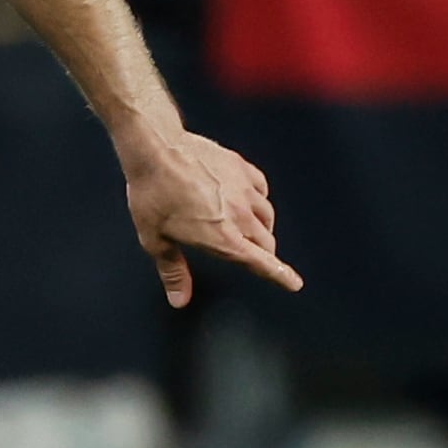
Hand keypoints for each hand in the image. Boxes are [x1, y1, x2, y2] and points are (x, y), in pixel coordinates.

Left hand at [118, 126, 301, 307]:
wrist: (156, 148)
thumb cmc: (152, 193)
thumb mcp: (155, 239)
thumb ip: (172, 271)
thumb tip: (179, 300)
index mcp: (222, 238)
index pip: (261, 262)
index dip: (280, 275)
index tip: (294, 283)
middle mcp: (240, 215)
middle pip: (266, 241)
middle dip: (264, 254)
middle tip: (256, 257)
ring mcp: (244, 189)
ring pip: (267, 214)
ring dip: (262, 227)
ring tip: (250, 230)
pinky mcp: (241, 167)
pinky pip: (261, 188)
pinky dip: (259, 198)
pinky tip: (249, 199)